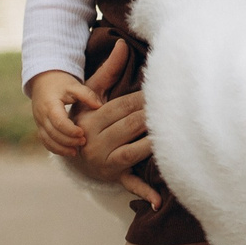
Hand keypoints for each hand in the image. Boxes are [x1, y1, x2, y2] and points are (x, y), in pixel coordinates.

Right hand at [27, 69, 97, 156]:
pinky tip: (68, 151)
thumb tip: (100, 106)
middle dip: (68, 141)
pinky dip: (55, 149)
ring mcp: (39, 122)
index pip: (58, 121)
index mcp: (50, 104)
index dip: (70, 130)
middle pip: (53, 133)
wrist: (43, 80)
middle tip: (83, 142)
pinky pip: (45, 141)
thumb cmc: (61, 83)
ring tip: (76, 151)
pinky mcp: (40, 127)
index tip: (82, 133)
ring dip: (61, 148)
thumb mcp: (74, 85)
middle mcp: (42, 115)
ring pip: (47, 140)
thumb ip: (87, 94)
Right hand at [68, 39, 161, 206]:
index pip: (121, 107)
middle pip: (129, 126)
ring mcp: (105, 161)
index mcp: (91, 119)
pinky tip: (160, 201)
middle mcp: (95, 141)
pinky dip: (144, 194)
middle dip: (150, 117)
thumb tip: (122, 44)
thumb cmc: (87, 117)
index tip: (161, 91)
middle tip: (174, 108)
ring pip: (132, 152)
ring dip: (152, 145)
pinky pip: (130, 185)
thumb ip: (107, 71)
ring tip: (173, 134)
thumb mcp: (90, 95)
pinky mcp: (115, 177)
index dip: (142, 99)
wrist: (72, 153)